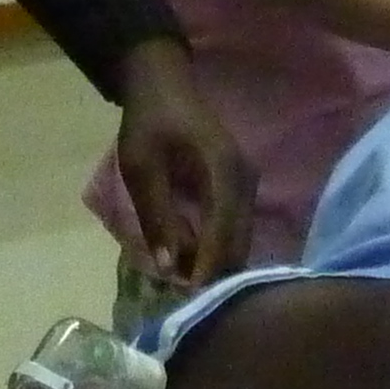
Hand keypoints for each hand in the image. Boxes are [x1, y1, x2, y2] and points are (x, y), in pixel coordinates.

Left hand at [111, 39, 252, 286]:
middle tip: (187, 306)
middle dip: (215, 273)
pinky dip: (217, 247)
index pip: (223, 232)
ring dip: (217, 263)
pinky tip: (195, 265)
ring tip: (188, 291)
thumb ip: (157, 216)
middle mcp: (245, 179)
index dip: (208, 268)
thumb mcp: (142, 167)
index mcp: (225, 171)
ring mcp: (246, 182)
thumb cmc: (149, 121)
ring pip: (239, 236)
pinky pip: (234, 225)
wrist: (162, 82)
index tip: (192, 302)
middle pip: (238, 240)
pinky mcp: (239, 186)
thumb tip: (168, 267)